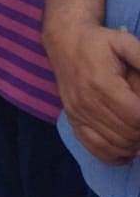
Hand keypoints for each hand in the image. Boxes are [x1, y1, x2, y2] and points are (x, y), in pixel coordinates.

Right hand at [46, 24, 139, 163]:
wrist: (64, 40)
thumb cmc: (99, 41)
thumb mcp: (126, 42)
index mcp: (102, 83)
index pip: (136, 116)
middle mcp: (87, 102)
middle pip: (128, 133)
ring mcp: (77, 113)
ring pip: (114, 143)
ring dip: (135, 144)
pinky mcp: (72, 119)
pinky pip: (94, 147)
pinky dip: (114, 155)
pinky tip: (128, 150)